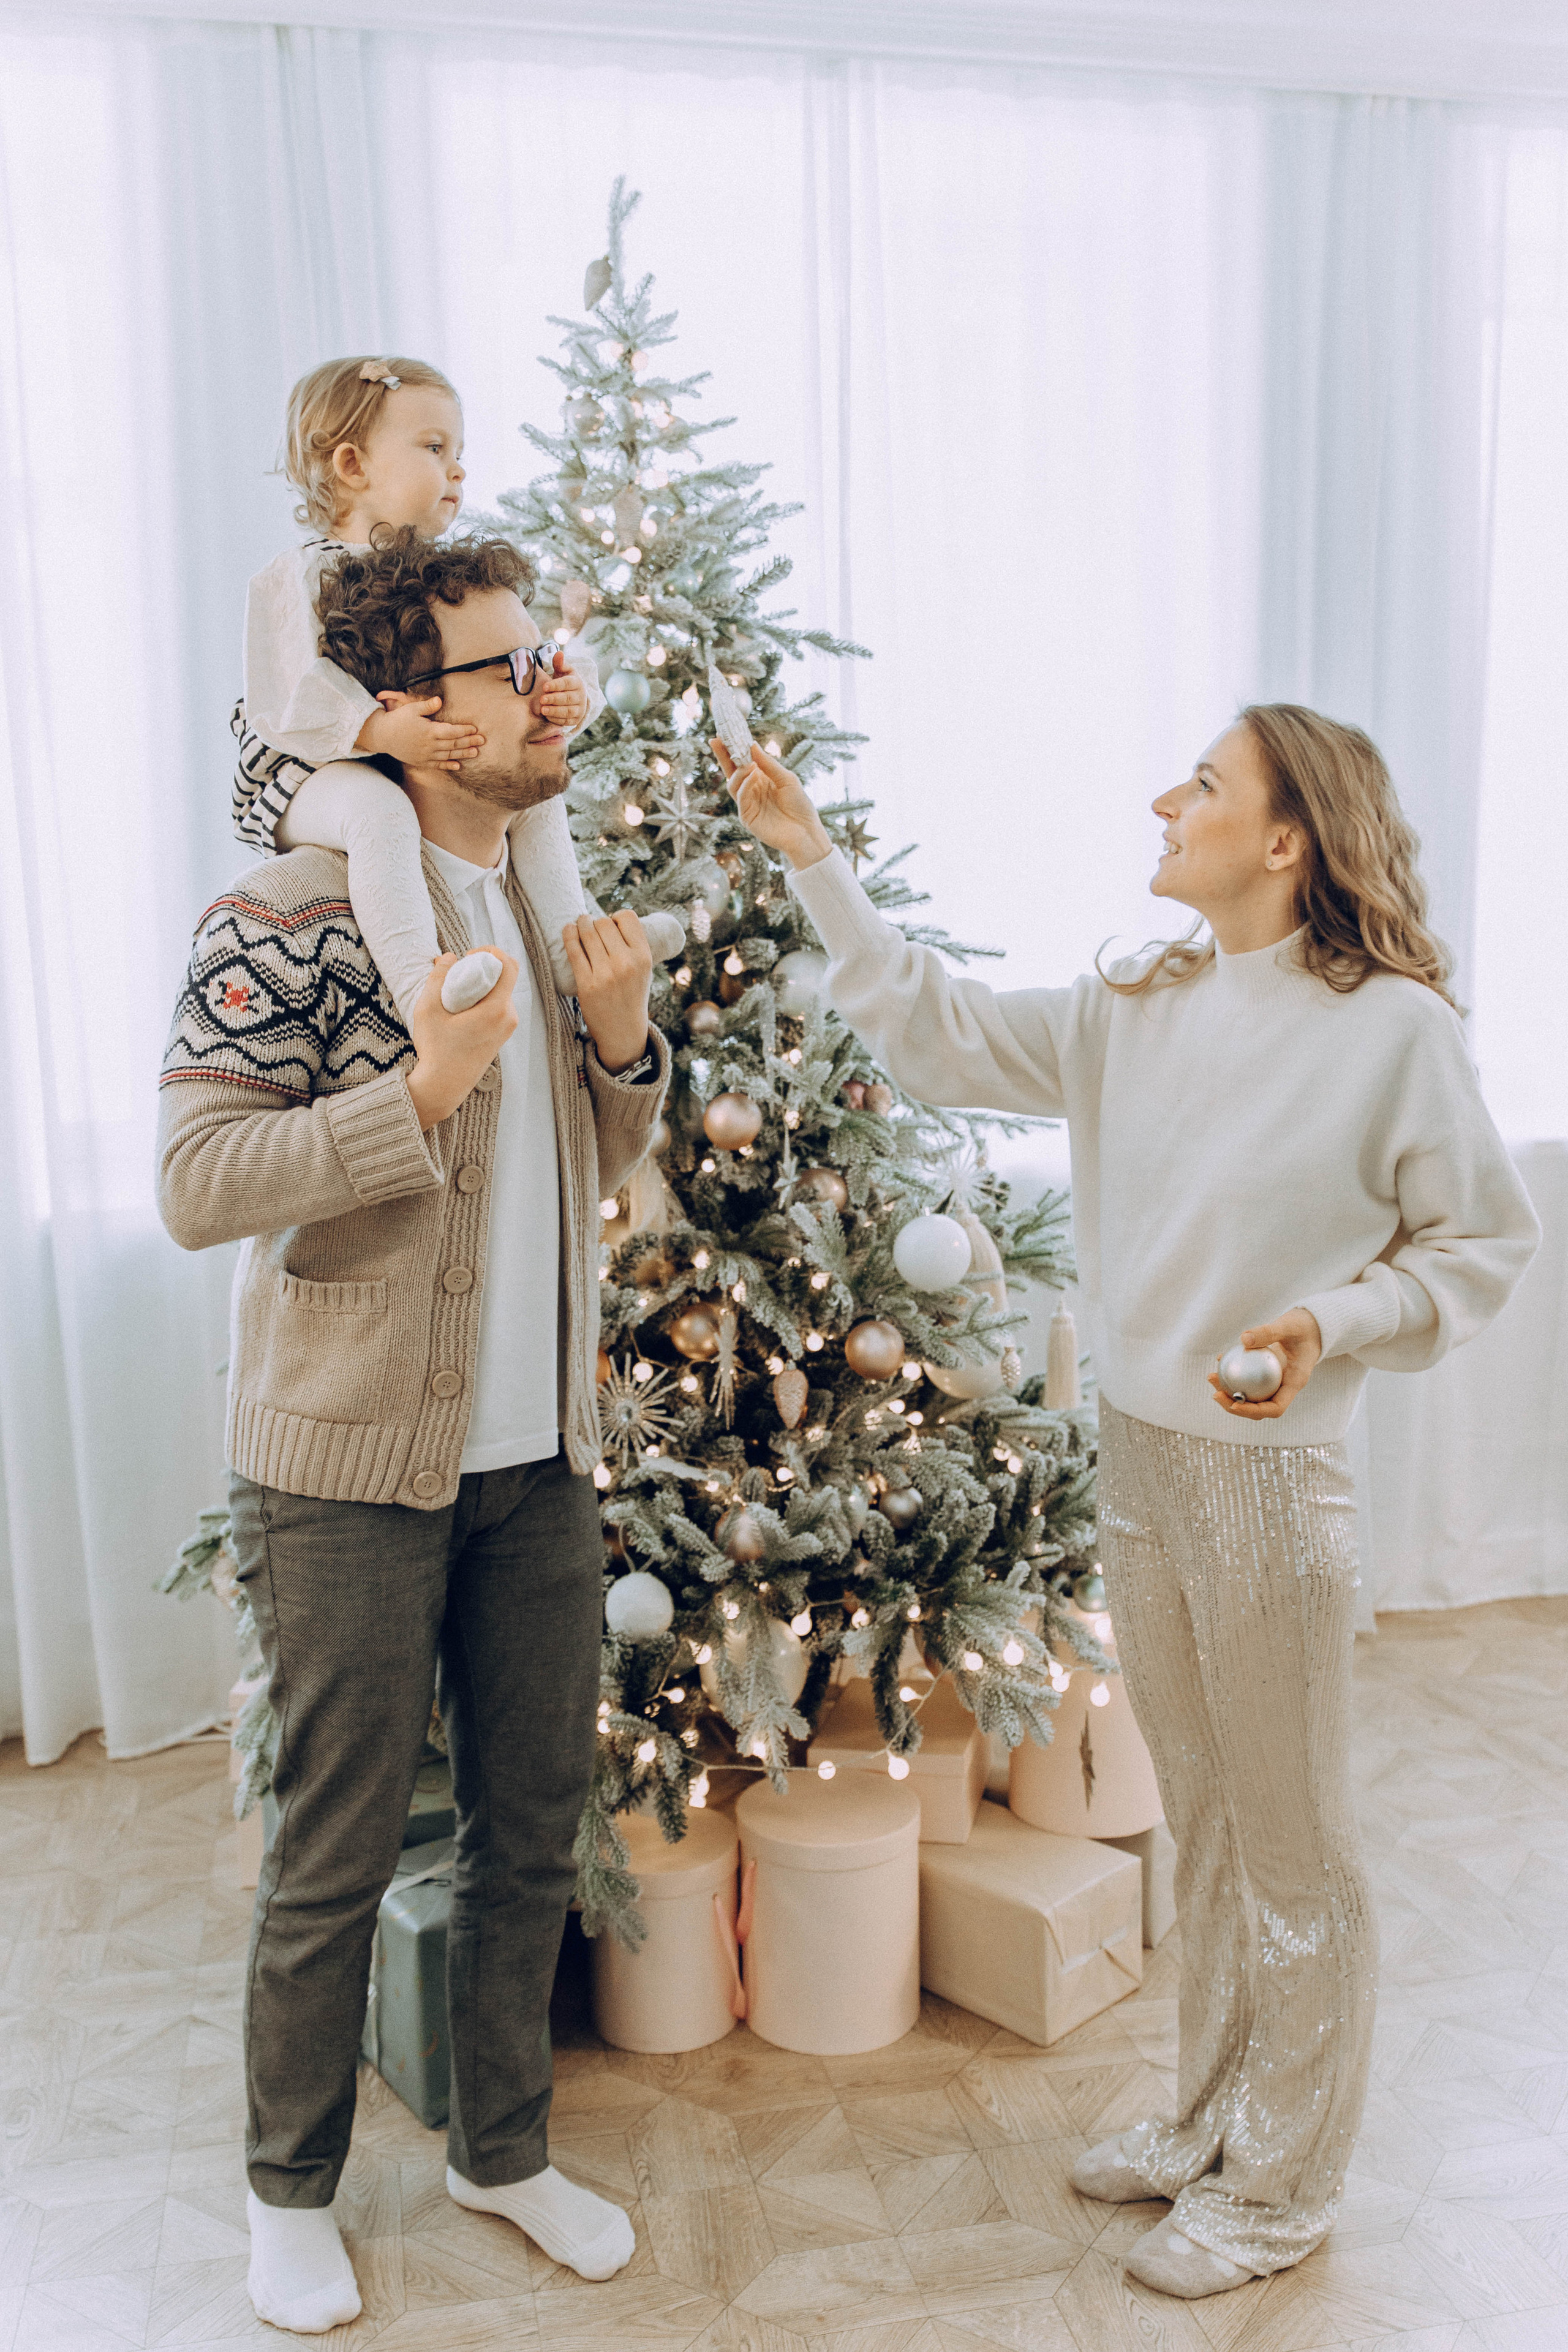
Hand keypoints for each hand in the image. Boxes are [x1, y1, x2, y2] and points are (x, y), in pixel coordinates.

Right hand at [357, 692, 483, 773]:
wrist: (382, 736)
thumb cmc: (397, 720)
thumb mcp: (411, 709)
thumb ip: (427, 706)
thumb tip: (439, 700)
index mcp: (429, 731)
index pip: (452, 731)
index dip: (464, 730)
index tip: (474, 729)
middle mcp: (430, 745)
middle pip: (453, 744)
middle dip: (469, 742)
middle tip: (482, 741)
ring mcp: (426, 755)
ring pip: (448, 755)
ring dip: (463, 754)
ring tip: (475, 753)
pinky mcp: (421, 761)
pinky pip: (437, 765)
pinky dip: (448, 766)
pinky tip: (458, 766)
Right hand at [403, 950, 517, 1129]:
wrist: (443, 1086)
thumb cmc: (435, 1049)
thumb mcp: (428, 1009)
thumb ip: (438, 977)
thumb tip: (449, 957)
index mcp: (497, 1010)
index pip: (509, 966)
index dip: (491, 952)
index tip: (469, 957)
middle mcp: (509, 1018)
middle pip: (505, 978)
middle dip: (483, 968)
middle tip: (458, 973)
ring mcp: (508, 1028)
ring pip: (501, 992)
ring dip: (482, 985)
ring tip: (456, 992)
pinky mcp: (502, 1036)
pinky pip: (498, 1006)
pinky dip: (483, 999)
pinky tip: (461, 1008)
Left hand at [537, 649, 588, 732]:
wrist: (573, 697)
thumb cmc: (565, 682)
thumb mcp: (563, 671)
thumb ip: (559, 663)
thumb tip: (559, 653)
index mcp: (577, 682)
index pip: (568, 683)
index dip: (556, 685)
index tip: (545, 686)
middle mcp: (581, 696)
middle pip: (568, 698)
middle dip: (554, 699)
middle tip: (542, 699)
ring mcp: (579, 709)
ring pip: (568, 711)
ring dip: (555, 711)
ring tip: (543, 709)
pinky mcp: (575, 720)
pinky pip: (566, 721)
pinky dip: (556, 719)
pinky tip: (547, 716)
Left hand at [562, 910, 652, 1073]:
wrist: (624, 1031)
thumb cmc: (631, 995)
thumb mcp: (643, 970)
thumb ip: (632, 947)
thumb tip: (608, 920)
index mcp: (644, 957)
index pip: (627, 917)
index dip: (615, 917)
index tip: (610, 925)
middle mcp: (627, 963)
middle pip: (604, 922)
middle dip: (595, 921)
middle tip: (591, 926)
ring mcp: (606, 974)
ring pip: (587, 932)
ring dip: (581, 923)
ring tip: (580, 924)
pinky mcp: (587, 984)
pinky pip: (574, 951)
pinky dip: (568, 935)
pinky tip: (568, 929)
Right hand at [714, 739, 832, 871]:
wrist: (806, 832)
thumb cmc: (799, 805)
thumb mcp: (787, 779)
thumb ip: (769, 764)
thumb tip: (752, 744)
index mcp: (760, 779)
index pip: (742, 761)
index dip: (733, 748)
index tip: (724, 732)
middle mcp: (751, 790)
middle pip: (732, 771)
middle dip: (723, 755)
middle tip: (717, 739)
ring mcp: (748, 804)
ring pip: (733, 784)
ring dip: (738, 771)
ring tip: (747, 762)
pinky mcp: (747, 817)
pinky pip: (741, 798)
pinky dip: (745, 785)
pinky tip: (752, 776)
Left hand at [1207, 1308, 1322, 1420]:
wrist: (1312, 1325)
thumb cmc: (1304, 1325)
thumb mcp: (1289, 1325)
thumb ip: (1269, 1332)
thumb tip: (1243, 1339)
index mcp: (1294, 1383)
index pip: (1275, 1408)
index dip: (1253, 1411)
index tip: (1234, 1404)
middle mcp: (1284, 1387)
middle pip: (1258, 1406)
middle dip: (1235, 1405)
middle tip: (1215, 1393)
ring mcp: (1275, 1381)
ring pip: (1251, 1394)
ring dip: (1229, 1390)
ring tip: (1211, 1377)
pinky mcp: (1266, 1372)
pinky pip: (1248, 1379)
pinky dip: (1234, 1373)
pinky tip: (1219, 1361)